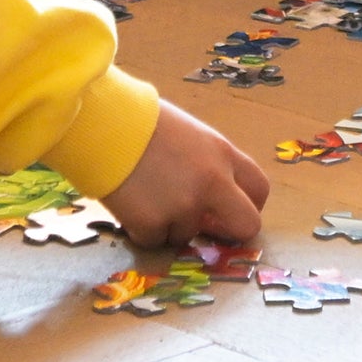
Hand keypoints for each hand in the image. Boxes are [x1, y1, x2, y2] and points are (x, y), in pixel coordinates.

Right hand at [96, 99, 269, 249]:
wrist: (102, 124)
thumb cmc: (142, 122)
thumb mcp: (189, 134)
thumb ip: (206, 164)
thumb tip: (209, 199)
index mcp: (223, 154)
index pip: (259, 188)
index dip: (248, 203)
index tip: (231, 210)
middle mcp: (212, 183)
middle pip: (246, 224)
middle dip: (229, 232)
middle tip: (207, 228)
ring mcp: (184, 207)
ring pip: (187, 235)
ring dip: (169, 223)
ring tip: (145, 192)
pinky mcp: (153, 224)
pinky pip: (154, 240)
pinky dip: (141, 229)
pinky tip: (129, 201)